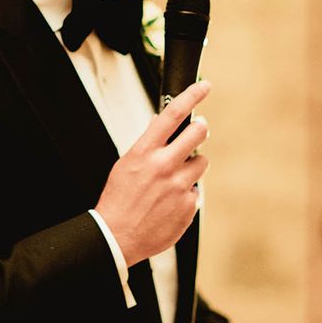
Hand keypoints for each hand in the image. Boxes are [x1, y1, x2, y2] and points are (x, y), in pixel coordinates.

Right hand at [94, 81, 209, 266]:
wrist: (117, 236)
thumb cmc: (118, 200)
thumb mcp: (125, 163)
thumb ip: (147, 144)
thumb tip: (160, 124)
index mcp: (145, 152)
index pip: (173, 114)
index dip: (192, 95)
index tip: (204, 86)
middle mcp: (164, 166)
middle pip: (198, 132)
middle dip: (200, 129)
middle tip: (198, 130)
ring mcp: (179, 186)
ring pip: (201, 162)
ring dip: (192, 165)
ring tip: (173, 178)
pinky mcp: (188, 205)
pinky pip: (196, 189)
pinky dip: (186, 192)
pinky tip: (169, 201)